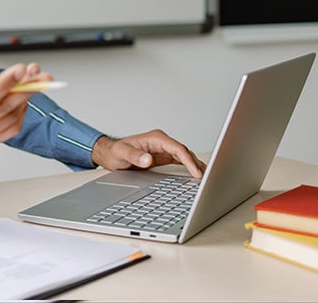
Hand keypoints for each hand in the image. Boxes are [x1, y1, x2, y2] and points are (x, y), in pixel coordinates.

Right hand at [0, 62, 47, 148]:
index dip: (6, 83)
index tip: (21, 69)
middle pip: (4, 108)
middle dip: (26, 89)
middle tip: (42, 75)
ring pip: (11, 118)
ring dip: (26, 98)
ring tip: (34, 79)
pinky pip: (10, 128)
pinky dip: (21, 111)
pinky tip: (23, 96)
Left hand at [91, 130, 206, 178]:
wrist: (110, 153)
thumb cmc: (115, 151)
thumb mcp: (122, 153)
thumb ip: (135, 156)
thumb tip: (148, 159)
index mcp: (156, 138)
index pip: (177, 148)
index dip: (189, 160)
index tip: (196, 172)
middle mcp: (162, 142)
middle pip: (184, 152)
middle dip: (196, 164)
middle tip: (207, 178)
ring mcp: (163, 150)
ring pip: (184, 156)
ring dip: (195, 165)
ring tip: (207, 178)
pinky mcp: (163, 157)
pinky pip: (180, 161)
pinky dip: (189, 167)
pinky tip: (196, 175)